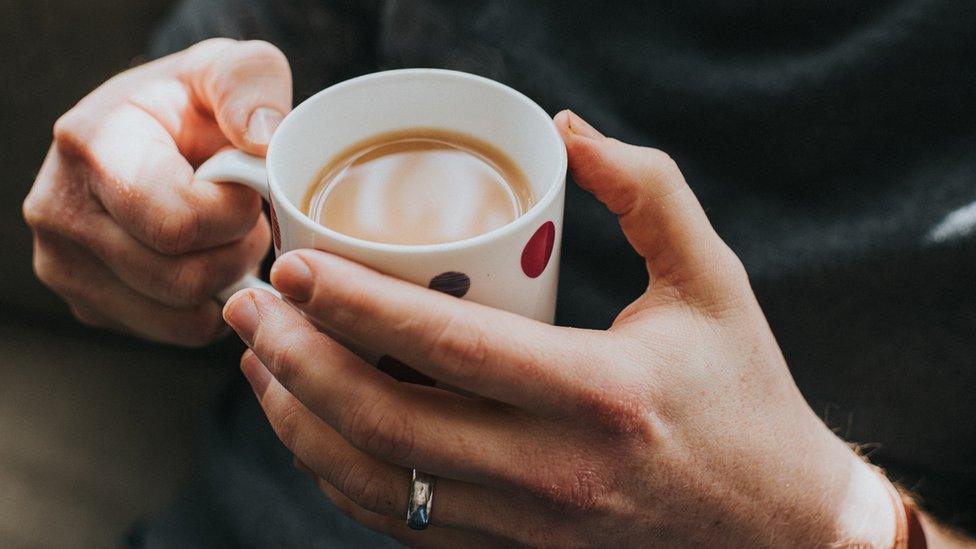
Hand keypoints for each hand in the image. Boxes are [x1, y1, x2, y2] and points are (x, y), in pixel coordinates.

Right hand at [23, 38, 289, 345]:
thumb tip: (260, 140)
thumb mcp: (230, 69)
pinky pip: (173, 333)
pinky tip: (209, 262)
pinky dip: (209, 307)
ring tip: (227, 236)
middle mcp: (59, 210)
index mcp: (92, 145)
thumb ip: (251, 84)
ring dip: (226, 281)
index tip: (247, 186)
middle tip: (247, 218)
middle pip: (181, 279)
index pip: (178, 224)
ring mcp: (64, 264)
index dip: (237, 214)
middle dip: (238, 251)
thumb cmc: (197, 103)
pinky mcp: (86, 303)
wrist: (156, 132)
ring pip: (180, 316)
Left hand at [223, 111, 896, 546]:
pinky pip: (404, 524)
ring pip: (379, 484)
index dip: (356, 305)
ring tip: (257, 364)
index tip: (291, 267)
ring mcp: (531, 527)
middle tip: (246, 307)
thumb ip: (649, 192)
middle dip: (296, 363)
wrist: (777, 529)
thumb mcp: (713, 281)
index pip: (450, 348)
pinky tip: (312, 429)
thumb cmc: (745, 395)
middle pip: (388, 424)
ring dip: (300, 424)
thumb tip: (568, 130)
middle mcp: (556, 472)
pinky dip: (342, 477)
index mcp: (602, 393)